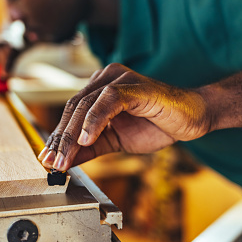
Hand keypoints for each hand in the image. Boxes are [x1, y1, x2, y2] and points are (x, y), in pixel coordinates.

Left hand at [38, 63, 211, 170]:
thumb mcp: (115, 141)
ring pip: (86, 104)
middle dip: (61, 138)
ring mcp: (120, 79)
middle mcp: (106, 79)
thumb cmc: (157, 125)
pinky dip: (95, 121)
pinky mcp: (134, 85)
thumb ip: (90, 148)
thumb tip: (64, 161)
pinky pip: (108, 100)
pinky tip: (87, 140)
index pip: (71, 112)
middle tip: (52, 162)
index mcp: (99, 89)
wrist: (193, 118)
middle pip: (74, 108)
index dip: (58, 136)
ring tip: (64, 158)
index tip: (48, 159)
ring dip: (72, 134)